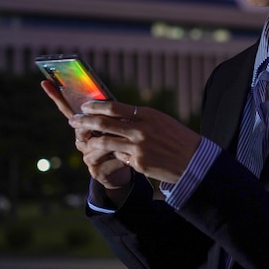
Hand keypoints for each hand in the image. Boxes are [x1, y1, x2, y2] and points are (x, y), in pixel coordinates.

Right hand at [41, 80, 130, 191]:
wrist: (124, 167)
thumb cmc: (121, 140)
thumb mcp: (118, 123)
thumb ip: (111, 112)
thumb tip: (106, 93)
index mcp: (84, 126)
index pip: (68, 109)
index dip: (57, 96)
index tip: (45, 81)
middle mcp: (81, 140)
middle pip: (81, 127)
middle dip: (95, 124)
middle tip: (109, 122)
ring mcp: (86, 156)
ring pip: (97, 144)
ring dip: (114, 142)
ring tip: (128, 140)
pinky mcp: (96, 170)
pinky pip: (108, 160)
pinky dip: (121, 157)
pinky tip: (128, 157)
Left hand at [69, 100, 201, 184]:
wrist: (194, 160)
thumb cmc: (177, 138)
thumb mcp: (160, 121)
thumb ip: (140, 118)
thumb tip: (117, 115)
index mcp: (147, 115)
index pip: (114, 107)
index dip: (95, 106)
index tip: (85, 106)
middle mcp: (141, 129)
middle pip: (104, 122)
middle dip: (85, 121)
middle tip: (74, 120)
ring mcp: (138, 147)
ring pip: (105, 141)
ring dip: (91, 140)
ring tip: (84, 140)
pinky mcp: (138, 163)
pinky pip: (119, 157)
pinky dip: (113, 155)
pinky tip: (109, 155)